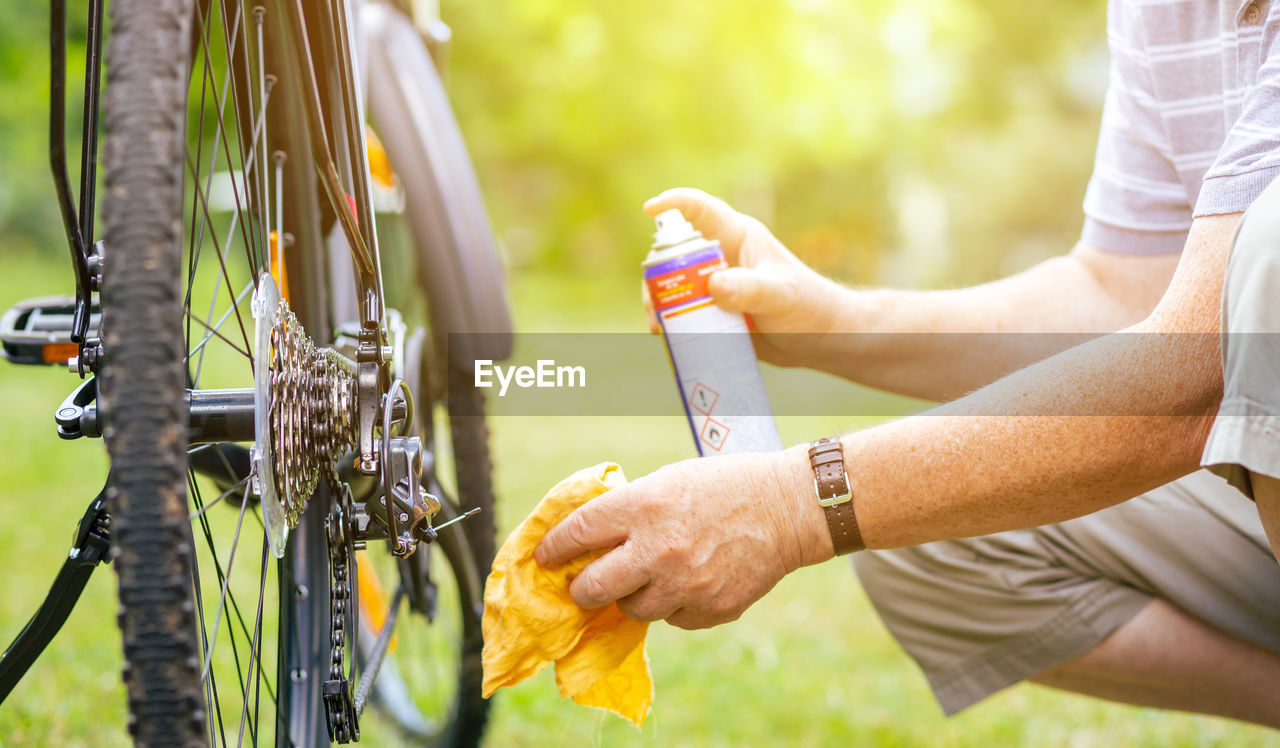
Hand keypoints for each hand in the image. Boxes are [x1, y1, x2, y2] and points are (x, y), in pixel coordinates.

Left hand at [534, 448, 831, 629]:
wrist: (787, 508)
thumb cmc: (724, 486)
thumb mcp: (669, 481)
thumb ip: (629, 509)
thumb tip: (588, 539)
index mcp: (644, 506)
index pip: (578, 533)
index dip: (554, 548)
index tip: (544, 558)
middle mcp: (658, 549)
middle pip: (592, 588)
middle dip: (582, 588)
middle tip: (584, 584)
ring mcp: (685, 585)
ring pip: (631, 609)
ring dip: (633, 596)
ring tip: (652, 576)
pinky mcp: (709, 609)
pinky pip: (673, 619)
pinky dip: (674, 604)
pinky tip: (692, 580)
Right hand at [642, 188, 851, 366]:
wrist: (820, 340)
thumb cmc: (808, 307)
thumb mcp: (780, 296)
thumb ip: (750, 289)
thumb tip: (713, 286)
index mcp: (738, 237)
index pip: (701, 210)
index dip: (674, 203)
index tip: (649, 209)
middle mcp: (721, 257)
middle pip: (675, 253)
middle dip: (657, 273)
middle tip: (654, 300)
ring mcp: (716, 286)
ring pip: (673, 285)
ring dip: (660, 302)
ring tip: (659, 325)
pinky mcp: (714, 312)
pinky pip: (682, 312)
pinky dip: (670, 323)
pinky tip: (667, 338)